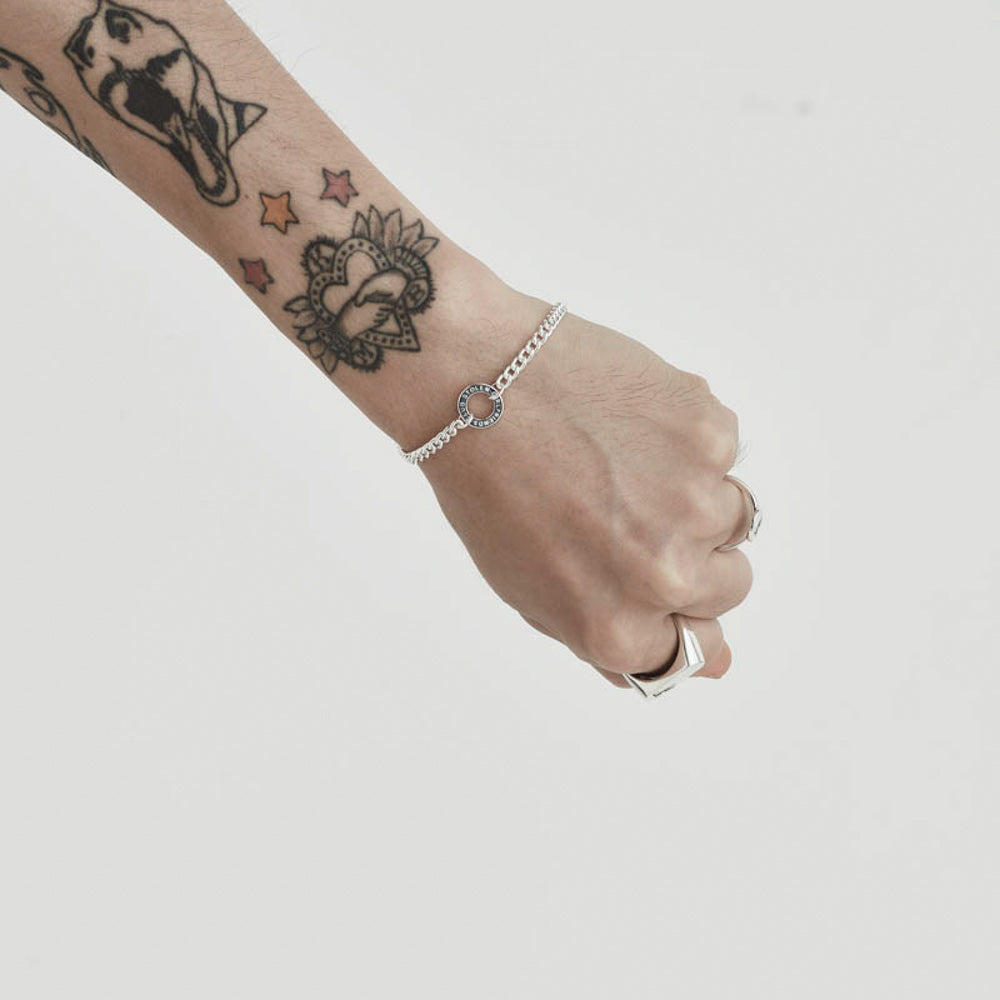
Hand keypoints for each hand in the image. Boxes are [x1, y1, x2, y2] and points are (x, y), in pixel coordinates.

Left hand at [421, 294, 753, 688]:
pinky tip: (626, 423)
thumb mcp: (533, 592)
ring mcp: (694, 503)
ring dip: (693, 495)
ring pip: (735, 517)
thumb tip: (713, 666)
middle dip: (693, 554)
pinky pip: (722, 452)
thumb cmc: (490, 490)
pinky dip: (686, 440)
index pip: (698, 651)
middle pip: (730, 585)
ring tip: (622, 462)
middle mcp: (663, 577)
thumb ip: (623, 640)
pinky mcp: (709, 435)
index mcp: (616, 627)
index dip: (677, 610)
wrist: (473, 381)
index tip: (658, 580)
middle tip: (630, 510)